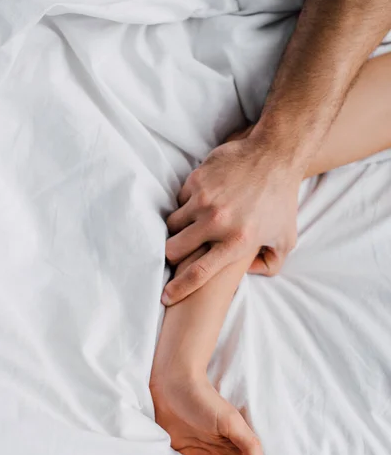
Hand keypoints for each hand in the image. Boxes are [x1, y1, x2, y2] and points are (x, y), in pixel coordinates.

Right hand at [162, 128, 302, 304]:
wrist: (275, 156)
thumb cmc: (282, 201)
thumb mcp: (286, 239)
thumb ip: (270, 265)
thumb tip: (247, 274)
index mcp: (237, 241)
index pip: (199, 273)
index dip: (179, 289)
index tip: (167, 297)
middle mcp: (217, 222)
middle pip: (175, 250)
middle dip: (173, 255)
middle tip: (180, 252)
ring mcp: (204, 200)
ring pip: (173, 224)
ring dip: (179, 229)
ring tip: (194, 225)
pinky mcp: (197, 180)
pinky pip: (180, 200)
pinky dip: (187, 204)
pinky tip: (203, 202)